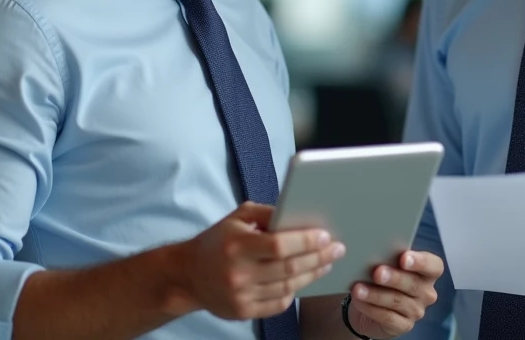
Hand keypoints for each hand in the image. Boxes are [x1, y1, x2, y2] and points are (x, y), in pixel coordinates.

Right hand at [168, 201, 344, 320]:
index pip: (278, 245)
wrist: (187, 275)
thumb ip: (267, 212)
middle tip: (337, 248)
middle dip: (318, 257)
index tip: (325, 235)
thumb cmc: (217, 241)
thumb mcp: (237, 217)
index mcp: (237, 245)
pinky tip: (303, 279)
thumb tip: (298, 212)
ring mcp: (241, 295)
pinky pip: (279, 304)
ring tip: (326, 263)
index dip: (305, 241)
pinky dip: (294, 291)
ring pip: (288, 286)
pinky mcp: (243, 312)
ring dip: (312, 274)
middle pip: (289, 267)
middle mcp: (238, 273)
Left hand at [346, 251, 443, 337]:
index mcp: (428, 272)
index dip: (421, 262)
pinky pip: (388, 317)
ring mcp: (417, 311)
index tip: (404, 258)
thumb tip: (375, 248)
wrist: (371, 305)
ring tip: (358, 288)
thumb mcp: (387, 264)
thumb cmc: (382, 277)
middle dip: (394, 278)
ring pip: (398, 301)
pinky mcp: (404, 325)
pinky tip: (359, 301)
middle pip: (414, 284)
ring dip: (376, 294)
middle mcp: (426, 292)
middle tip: (377, 272)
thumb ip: (388, 256)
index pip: (434, 266)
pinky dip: (371, 308)